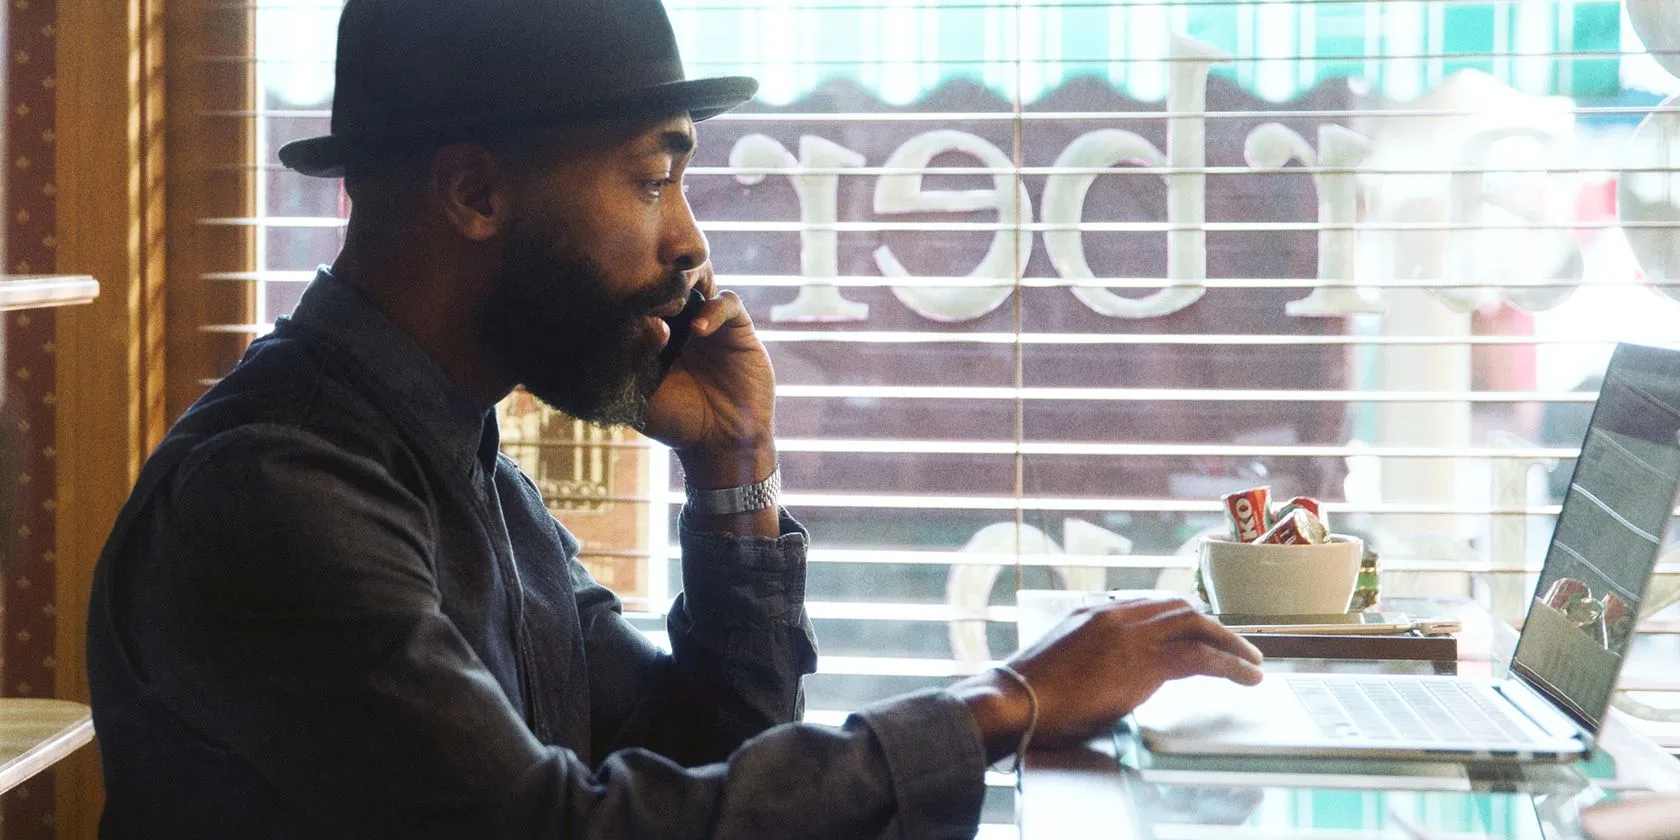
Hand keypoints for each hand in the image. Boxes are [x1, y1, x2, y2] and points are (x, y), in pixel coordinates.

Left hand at [638, 264, 779, 534]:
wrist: (721, 443)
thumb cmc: (676, 422)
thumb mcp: (642, 396)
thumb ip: (635, 361)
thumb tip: (645, 323)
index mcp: (650, 333)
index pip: (638, 296)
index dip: (630, 292)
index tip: (621, 301)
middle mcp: (679, 321)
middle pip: (667, 279)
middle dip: (657, 279)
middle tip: (647, 292)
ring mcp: (708, 322)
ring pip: (699, 279)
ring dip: (685, 283)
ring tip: (671, 303)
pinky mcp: (737, 329)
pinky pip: (727, 303)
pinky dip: (713, 310)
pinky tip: (698, 330)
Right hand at [952, 598, 1263, 761]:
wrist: (1018, 700)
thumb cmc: (1028, 695)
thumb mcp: (1057, 661)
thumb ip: (1086, 657)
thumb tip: (1103, 675)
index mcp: (1093, 612)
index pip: (1150, 606)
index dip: (1181, 619)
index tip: (1198, 633)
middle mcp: (1116, 614)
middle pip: (1178, 608)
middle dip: (1211, 626)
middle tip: (1234, 645)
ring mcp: (1133, 634)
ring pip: (1197, 626)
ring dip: (1230, 642)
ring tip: (1251, 662)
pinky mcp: (1146, 662)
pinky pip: (1201, 657)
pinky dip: (1230, 664)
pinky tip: (1247, 677)